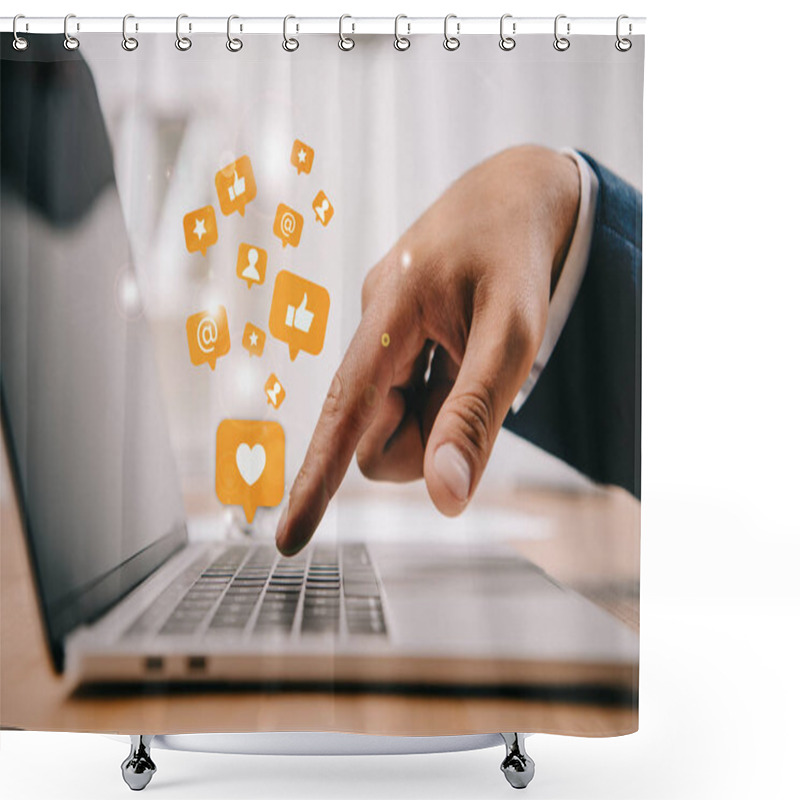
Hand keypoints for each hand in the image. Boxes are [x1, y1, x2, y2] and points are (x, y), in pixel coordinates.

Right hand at [276, 145, 579, 554]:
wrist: (518, 192)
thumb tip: (447, 498)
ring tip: (474, 358)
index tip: (287, 538)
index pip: (342, 414)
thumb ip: (476, 415)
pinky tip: (463, 348)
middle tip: (477, 385)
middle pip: (375, 432)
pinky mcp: (395, 334)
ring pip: (392, 419)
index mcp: (388, 316)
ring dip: (438, 414)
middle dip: (425, 437)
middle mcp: (372, 326)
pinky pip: (407, 394)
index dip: (315, 481)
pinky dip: (440, 394)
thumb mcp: (514, 335)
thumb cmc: (517, 258)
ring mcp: (381, 331)